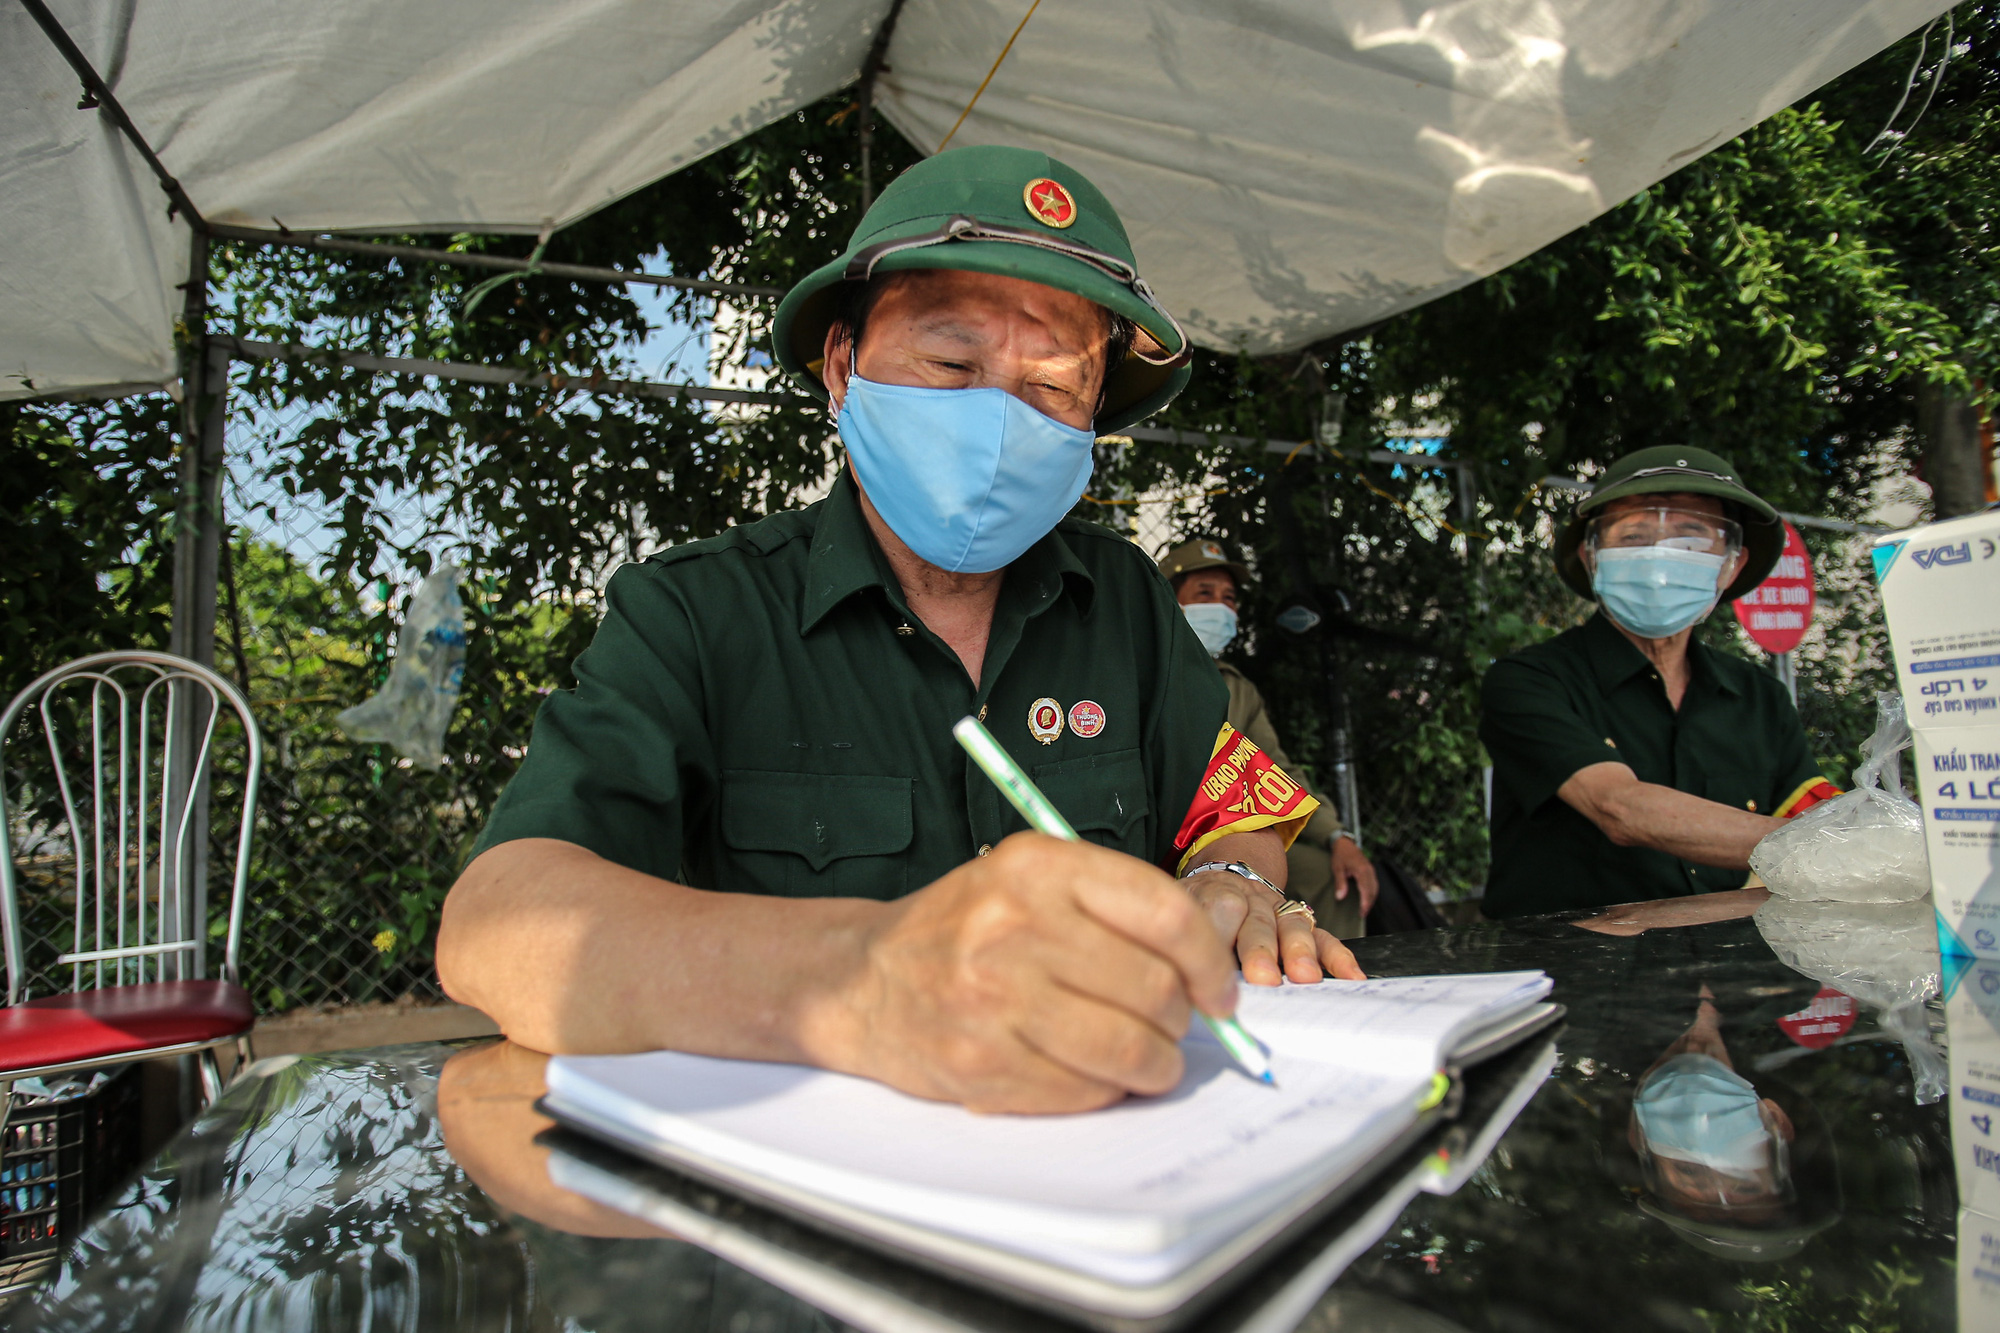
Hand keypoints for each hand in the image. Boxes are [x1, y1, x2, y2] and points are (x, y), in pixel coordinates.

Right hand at [824, 833, 1238, 1114]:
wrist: (862, 980)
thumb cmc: (963, 929)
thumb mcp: (1028, 880)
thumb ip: (1115, 907)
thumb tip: (1213, 960)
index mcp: (1036, 867)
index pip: (1165, 914)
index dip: (1209, 962)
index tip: (1218, 990)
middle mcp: (1014, 926)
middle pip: (1154, 988)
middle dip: (1182, 1020)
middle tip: (1174, 1027)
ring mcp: (994, 998)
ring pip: (1127, 1049)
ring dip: (1155, 1066)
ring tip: (1149, 1061)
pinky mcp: (981, 1062)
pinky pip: (1084, 1091)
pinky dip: (1105, 1091)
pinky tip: (1092, 1074)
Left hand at [1181, 869, 1364, 987]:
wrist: (1223, 881)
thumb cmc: (1197, 912)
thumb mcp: (1178, 914)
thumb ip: (1180, 940)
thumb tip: (1179, 987)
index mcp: (1210, 895)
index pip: (1213, 909)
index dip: (1217, 936)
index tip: (1213, 969)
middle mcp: (1247, 901)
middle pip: (1254, 920)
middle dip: (1260, 950)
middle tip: (1262, 978)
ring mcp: (1277, 911)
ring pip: (1291, 926)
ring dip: (1299, 952)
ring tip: (1304, 977)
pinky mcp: (1300, 923)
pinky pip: (1323, 937)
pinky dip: (1338, 956)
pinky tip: (1351, 975)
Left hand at [1329, 837, 1378, 917]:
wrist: (1345, 843)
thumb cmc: (1340, 855)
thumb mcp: (1337, 869)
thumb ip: (1340, 883)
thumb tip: (1340, 897)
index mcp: (1362, 870)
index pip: (1366, 890)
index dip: (1365, 903)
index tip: (1362, 912)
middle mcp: (1369, 871)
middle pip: (1373, 891)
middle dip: (1369, 904)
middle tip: (1362, 914)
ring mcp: (1371, 870)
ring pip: (1375, 888)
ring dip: (1371, 899)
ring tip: (1364, 909)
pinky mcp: (1370, 871)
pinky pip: (1374, 884)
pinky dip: (1372, 893)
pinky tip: (1367, 899)